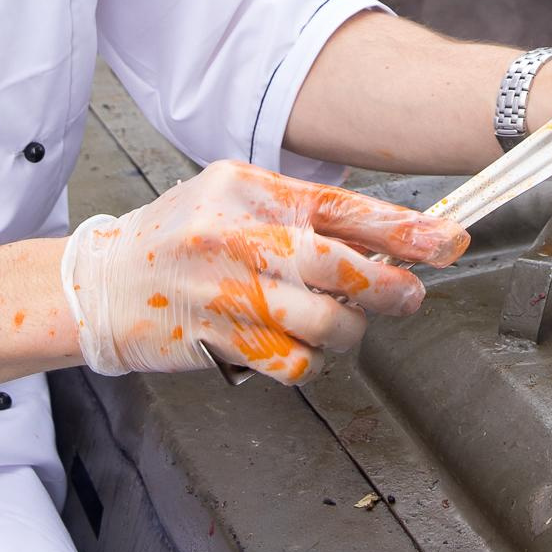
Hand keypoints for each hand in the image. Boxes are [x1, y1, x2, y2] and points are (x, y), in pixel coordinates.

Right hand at [59, 159, 467, 384]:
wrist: (104, 281)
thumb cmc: (180, 236)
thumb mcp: (236, 197)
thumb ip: (299, 210)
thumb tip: (384, 234)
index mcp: (249, 189)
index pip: (341, 207)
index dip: (403, 228)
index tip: (448, 241)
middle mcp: (238, 235)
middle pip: (340, 266)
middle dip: (392, 285)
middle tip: (410, 294)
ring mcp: (227, 290)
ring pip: (324, 321)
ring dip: (350, 330)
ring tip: (345, 324)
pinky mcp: (219, 339)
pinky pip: (293, 361)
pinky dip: (312, 360)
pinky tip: (304, 346)